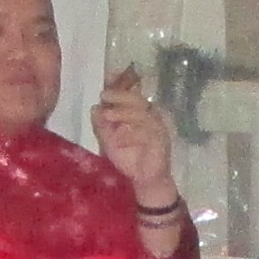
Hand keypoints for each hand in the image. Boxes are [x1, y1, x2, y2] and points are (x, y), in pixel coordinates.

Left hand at [90, 65, 178, 210]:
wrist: (144, 181)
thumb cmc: (128, 158)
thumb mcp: (109, 140)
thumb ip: (102, 124)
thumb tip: (96, 107)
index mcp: (138, 113)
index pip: (132, 93)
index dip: (123, 83)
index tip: (109, 77)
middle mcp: (150, 117)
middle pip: (138, 99)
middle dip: (121, 95)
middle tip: (105, 95)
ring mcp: (158, 128)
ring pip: (143, 113)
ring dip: (124, 112)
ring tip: (108, 115)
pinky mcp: (162, 141)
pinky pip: (148, 133)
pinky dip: (132, 133)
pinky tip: (120, 137)